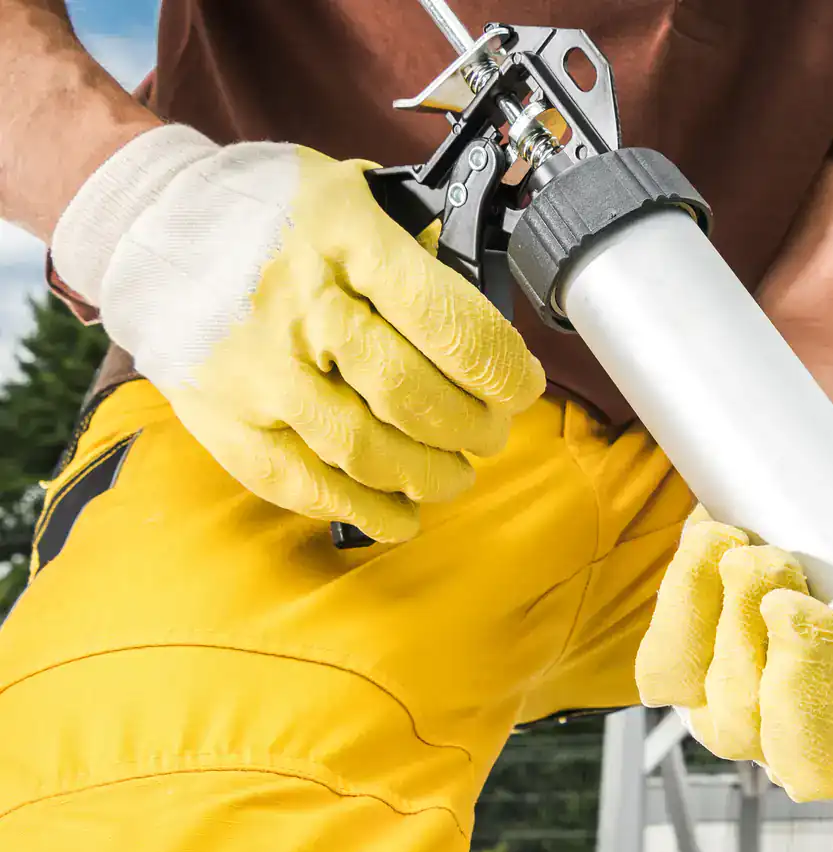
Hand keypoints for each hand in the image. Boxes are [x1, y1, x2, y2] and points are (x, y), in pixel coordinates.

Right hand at [49, 125, 544, 542]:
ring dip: (430, 475)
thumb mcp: (350, 190)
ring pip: (367, 450)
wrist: (145, 223)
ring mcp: (255, 367)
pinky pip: (304, 484)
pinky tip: (401, 513)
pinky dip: (365, 511)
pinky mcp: (222, 416)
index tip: (520, 385)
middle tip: (491, 431)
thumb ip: (417, 243)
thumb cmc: (267, 213)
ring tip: (454, 472)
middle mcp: (298, 304)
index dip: (502, 369)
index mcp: (342, 238)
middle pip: (413, 394)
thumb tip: (488, 303)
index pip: (448, 322)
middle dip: (474, 428)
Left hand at [636, 464, 832, 851]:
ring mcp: (745, 718)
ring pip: (729, 711)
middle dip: (801, 685)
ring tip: (775, 553)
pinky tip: (723, 547)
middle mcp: (819, 754)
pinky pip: (668, 666)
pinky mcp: (685, 673)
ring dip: (743, 621)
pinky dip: (690, 599)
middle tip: (806, 604)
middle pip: (800, 765)